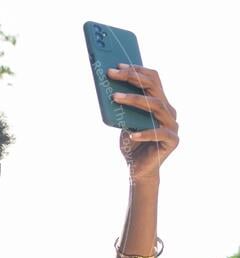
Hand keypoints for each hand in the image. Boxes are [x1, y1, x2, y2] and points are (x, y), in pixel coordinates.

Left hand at [107, 63, 178, 183]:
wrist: (138, 169)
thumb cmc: (130, 143)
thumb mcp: (124, 121)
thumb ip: (123, 106)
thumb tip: (108, 86)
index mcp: (160, 103)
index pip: (153, 79)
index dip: (136, 70)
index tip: (117, 66)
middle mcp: (169, 111)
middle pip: (153, 88)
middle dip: (132, 78)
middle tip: (112, 74)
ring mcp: (172, 125)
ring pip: (155, 105)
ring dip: (134, 100)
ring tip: (115, 97)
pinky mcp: (172, 140)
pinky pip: (158, 133)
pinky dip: (143, 134)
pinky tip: (130, 135)